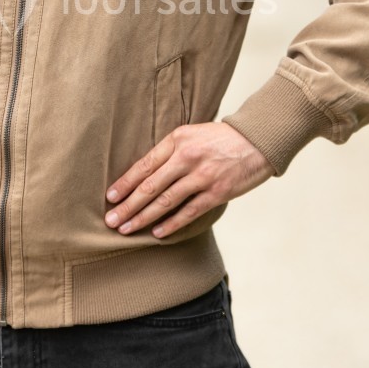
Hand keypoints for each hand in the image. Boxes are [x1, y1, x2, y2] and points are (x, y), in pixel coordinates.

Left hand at [105, 122, 273, 238]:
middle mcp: (187, 157)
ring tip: (127, 229)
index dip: (125, 183)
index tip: (110, 196)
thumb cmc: (221, 138)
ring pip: (165, 201)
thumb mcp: (192, 134)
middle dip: (128, 205)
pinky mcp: (217, 192)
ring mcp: (202, 176)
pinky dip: (172, 224)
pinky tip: (157, 233)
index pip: (144, 164)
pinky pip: (189, 211)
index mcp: (177, 140)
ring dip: (143, 217)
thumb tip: (144, 174)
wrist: (258, 140)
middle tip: (111, 220)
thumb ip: (170, 151)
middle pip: (150, 186)